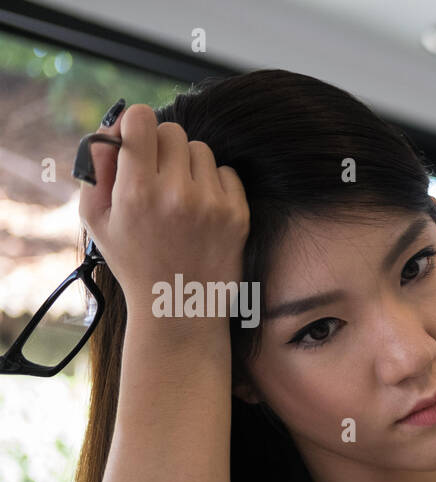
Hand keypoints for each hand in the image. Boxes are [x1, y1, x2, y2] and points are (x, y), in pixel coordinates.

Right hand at [77, 102, 248, 321]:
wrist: (179, 308)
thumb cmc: (133, 260)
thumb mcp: (96, 219)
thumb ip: (97, 169)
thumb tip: (110, 130)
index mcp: (137, 191)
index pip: (142, 120)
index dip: (136, 125)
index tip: (136, 141)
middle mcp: (177, 194)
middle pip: (173, 131)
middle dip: (161, 146)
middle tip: (157, 174)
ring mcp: (212, 204)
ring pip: (201, 150)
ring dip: (189, 165)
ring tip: (179, 196)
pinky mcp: (238, 215)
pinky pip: (227, 172)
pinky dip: (214, 183)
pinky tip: (201, 209)